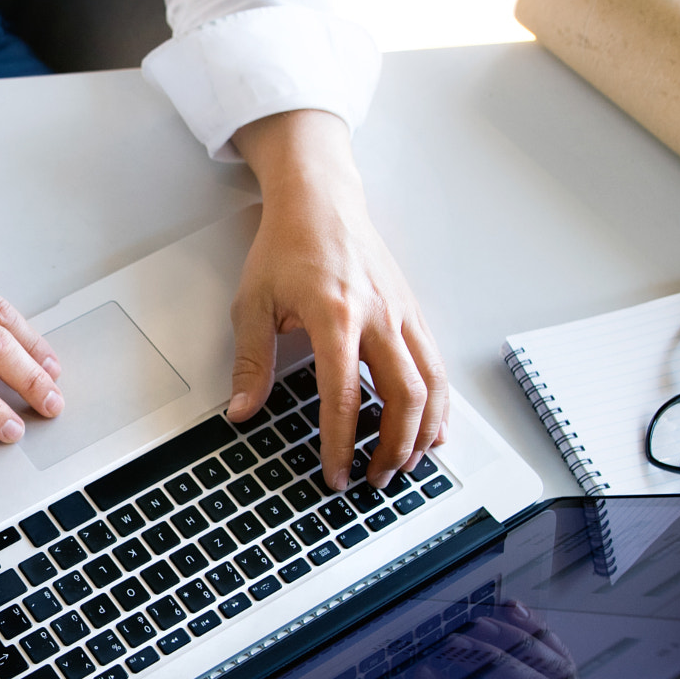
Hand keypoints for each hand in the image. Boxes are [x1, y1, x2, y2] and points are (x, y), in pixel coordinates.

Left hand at [228, 110, 446, 490]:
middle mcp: (378, 315)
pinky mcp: (413, 311)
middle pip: (403, 395)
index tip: (336, 474)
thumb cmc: (287, 245)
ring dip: (421, 431)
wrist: (321, 199)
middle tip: (374, 479)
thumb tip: (241, 411)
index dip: (340, 442)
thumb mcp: (253, 302)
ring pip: (431, 383)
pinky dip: (438, 403)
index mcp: (335, 315)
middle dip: (392, 446)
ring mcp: (403, 313)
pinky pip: (435, 365)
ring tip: (403, 465)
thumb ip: (250, 362)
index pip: (343, 394)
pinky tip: (430, 430)